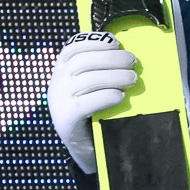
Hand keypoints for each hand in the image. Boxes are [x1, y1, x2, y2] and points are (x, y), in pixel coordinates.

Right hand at [48, 31, 136, 173]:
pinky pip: (86, 103)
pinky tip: (120, 97)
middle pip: (82, 61)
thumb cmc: (95, 111)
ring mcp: (58, 101)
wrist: (85, 147)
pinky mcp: (65, 119)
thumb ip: (101, 69)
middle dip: (110, 58)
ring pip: (87, 79)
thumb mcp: (93, 86)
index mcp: (61, 70)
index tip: (115, 42)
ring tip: (133, 78)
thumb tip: (125, 52)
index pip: (72, 48)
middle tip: (132, 62)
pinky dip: (106, 96)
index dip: (94, 41)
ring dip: (114, 76)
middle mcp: (56, 83)